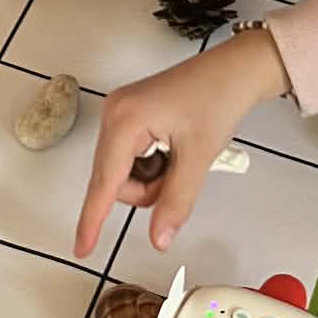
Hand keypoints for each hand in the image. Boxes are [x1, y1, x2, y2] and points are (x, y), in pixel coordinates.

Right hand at [74, 27, 289, 257]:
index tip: (82, 247)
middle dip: (147, 189)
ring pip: (123, 172)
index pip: (105, 183)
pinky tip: (173, 150)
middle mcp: (114, 114)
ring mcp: (120, 113)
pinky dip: (152, 165)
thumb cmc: (218, 98)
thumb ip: (176, 201)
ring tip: (180, 158)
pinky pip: (130, 158)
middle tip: (180, 172)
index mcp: (125, 120)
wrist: (235, 70)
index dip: (92, 219)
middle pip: (114, 180)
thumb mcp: (199, 156)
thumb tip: (158, 239)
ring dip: (152, 179)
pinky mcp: (130, 115)